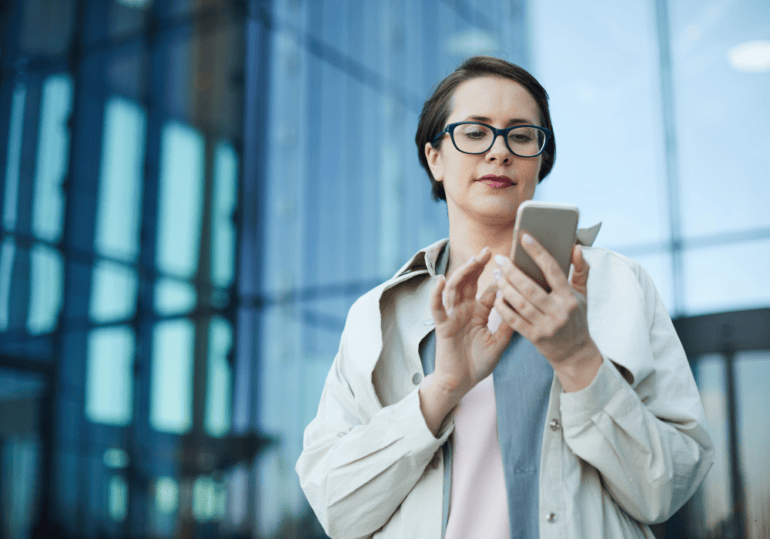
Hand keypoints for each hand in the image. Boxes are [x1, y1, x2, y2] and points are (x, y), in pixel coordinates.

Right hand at [429, 247, 513, 398]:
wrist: (461, 382)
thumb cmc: (478, 363)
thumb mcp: (499, 343)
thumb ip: (509, 325)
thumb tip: (525, 307)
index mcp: (479, 312)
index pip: (488, 290)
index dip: (497, 277)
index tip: (509, 262)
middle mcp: (465, 310)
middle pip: (470, 282)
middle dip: (477, 266)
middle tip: (488, 251)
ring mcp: (452, 316)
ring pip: (455, 289)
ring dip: (462, 273)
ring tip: (472, 261)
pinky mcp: (442, 326)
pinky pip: (437, 307)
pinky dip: (436, 293)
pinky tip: (440, 280)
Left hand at [493, 234, 601, 390]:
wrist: (575, 354)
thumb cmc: (576, 319)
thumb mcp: (583, 296)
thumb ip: (580, 271)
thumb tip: (576, 247)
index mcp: (570, 297)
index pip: (553, 269)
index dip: (537, 252)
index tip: (524, 237)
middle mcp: (559, 311)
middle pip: (530, 287)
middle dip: (512, 271)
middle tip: (500, 259)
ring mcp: (546, 326)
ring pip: (520, 303)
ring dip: (505, 287)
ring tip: (496, 275)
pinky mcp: (535, 337)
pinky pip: (514, 320)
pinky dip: (503, 308)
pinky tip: (497, 297)